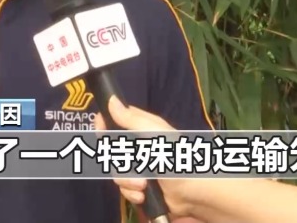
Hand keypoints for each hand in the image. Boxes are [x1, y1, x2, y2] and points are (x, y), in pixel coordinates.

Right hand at [94, 97, 198, 220]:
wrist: (195, 193)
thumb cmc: (177, 158)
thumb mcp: (155, 134)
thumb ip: (131, 119)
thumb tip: (110, 100)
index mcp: (143, 127)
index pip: (115, 120)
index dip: (104, 125)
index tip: (102, 132)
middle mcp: (138, 146)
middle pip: (111, 149)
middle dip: (119, 162)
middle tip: (132, 166)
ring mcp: (138, 168)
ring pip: (116, 172)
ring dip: (127, 181)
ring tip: (143, 185)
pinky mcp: (140, 187)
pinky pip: (123, 189)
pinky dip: (132, 194)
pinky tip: (143, 196)